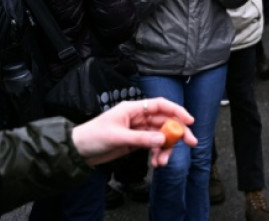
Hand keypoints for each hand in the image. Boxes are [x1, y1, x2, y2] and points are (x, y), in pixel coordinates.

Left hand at [71, 97, 197, 167]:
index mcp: (133, 109)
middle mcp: (138, 117)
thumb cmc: (92, 136)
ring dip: (166, 148)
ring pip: (161, 136)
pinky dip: (157, 153)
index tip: (189, 121)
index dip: (177, 111)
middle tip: (191, 142)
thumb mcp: (117, 137)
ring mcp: (138, 130)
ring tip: (163, 162)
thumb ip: (141, 138)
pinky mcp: (136, 142)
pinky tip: (156, 162)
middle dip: (178, 132)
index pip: (160, 105)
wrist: (78, 151)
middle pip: (165, 121)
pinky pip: (153, 145)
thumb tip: (163, 139)